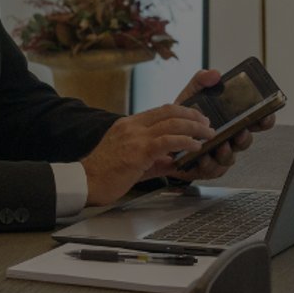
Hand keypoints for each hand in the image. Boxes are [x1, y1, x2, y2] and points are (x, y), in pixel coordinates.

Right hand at [80, 105, 213, 205]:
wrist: (85, 182)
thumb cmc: (103, 174)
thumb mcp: (130, 159)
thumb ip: (152, 157)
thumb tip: (172, 160)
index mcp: (129, 124)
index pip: (160, 110)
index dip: (182, 111)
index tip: (195, 117)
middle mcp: (132, 126)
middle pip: (170, 111)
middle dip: (193, 115)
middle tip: (206, 123)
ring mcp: (135, 137)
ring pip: (172, 123)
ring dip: (195, 128)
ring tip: (208, 134)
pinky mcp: (138, 151)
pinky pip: (168, 141)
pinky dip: (186, 142)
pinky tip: (196, 146)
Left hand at [167, 70, 277, 181]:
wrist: (164, 135)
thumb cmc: (183, 115)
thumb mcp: (191, 94)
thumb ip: (201, 81)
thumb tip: (215, 74)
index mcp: (230, 120)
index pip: (255, 120)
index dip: (264, 119)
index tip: (265, 115)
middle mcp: (228, 138)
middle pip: (245, 140)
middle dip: (245, 138)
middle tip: (240, 132)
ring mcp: (219, 154)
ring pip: (230, 157)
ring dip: (227, 152)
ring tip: (221, 146)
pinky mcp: (207, 168)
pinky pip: (213, 169)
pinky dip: (209, 164)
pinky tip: (203, 157)